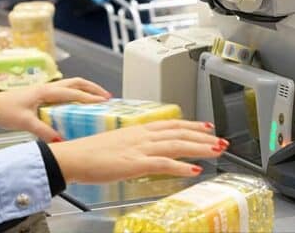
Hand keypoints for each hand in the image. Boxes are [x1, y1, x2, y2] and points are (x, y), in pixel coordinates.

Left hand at [0, 78, 110, 141]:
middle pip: (75, 82)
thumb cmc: (4, 110)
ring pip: (70, 85)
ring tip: (96, 98)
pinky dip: (74, 94)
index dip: (90, 97)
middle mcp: (47, 87)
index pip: (73, 92)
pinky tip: (77, 104)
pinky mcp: (39, 95)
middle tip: (106, 96)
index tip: (104, 101)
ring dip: (84, 89)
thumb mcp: (25, 123)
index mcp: (45, 91)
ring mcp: (43, 90)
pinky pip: (63, 91)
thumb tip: (61, 141)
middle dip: (92, 88)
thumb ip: (44, 131)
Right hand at [48, 120, 227, 182]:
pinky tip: (194, 170)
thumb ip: (135, 146)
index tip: (207, 127)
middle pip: (180, 133)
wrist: (73, 156)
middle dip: (203, 137)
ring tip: (216, 151)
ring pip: (176, 145)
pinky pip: (163, 163)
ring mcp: (140, 148)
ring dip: (199, 148)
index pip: (172, 124)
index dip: (192, 125)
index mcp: (139, 130)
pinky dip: (181, 167)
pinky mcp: (135, 163)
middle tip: (222, 141)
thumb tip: (145, 152)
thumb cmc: (90, 153)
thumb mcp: (118, 144)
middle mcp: (143, 135)